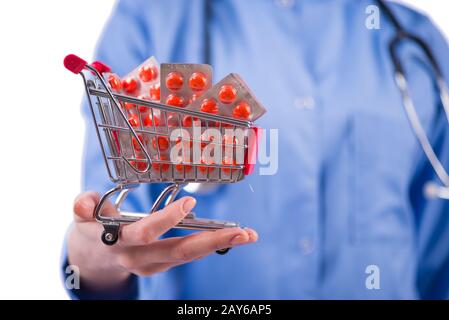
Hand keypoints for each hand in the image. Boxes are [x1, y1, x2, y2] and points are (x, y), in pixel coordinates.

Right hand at [67, 191, 257, 290]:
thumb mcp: (83, 216)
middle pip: (178, 252)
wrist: (94, 258)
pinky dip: (212, 245)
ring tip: (247, 235)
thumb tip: (84, 206)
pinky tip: (233, 236)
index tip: (189, 202)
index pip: (145, 233)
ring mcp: (154, 264)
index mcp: (120, 241)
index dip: (166, 220)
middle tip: (242, 233)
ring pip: (189, 256)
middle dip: (212, 242)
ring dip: (219, 245)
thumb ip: (83, 206)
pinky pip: (189, 255)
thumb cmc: (92, 228)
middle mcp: (140, 258)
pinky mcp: (163, 264)